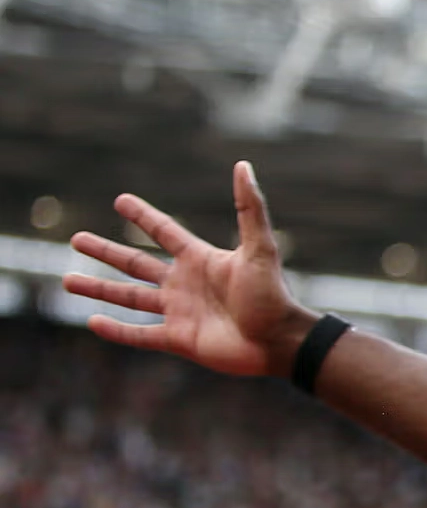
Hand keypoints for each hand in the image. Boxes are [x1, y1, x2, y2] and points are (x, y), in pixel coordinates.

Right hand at [65, 162, 316, 377]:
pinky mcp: (179, 339)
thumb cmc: (272, 294)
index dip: (143, 216)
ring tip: (67, 280)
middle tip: (76, 239)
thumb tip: (243, 166)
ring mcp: (180, 312)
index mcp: (201, 260)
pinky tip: (92, 322)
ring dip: (99, 289)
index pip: (165, 232)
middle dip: (106, 252)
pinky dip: (116, 330)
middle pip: (136, 264)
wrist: (279, 341)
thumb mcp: (259, 248)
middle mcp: (185, 284)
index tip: (120, 200)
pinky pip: (140, 334)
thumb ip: (249, 208)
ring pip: (129, 298)